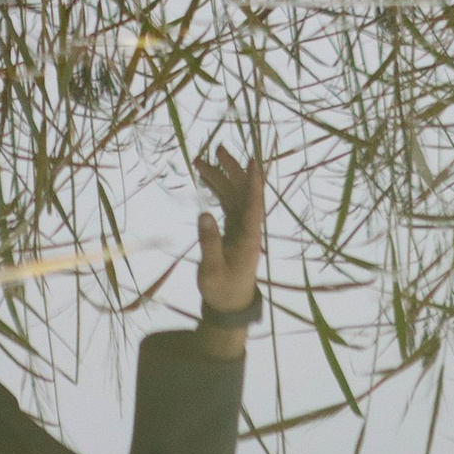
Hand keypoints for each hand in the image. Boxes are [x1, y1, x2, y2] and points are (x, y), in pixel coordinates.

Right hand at [196, 143, 264, 316]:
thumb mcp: (212, 270)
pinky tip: (205, 181)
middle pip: (243, 192)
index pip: (254, 204)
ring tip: (199, 162)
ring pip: (233, 195)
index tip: (253, 160)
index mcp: (249, 236)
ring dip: (220, 178)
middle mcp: (248, 228)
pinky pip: (227, 204)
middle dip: (232, 170)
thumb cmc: (222, 289)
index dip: (254, 182)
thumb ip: (209, 243)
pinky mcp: (234, 230)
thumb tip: (203, 213)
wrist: (230, 304)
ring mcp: (242, 228)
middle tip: (217, 149)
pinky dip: (217, 190)